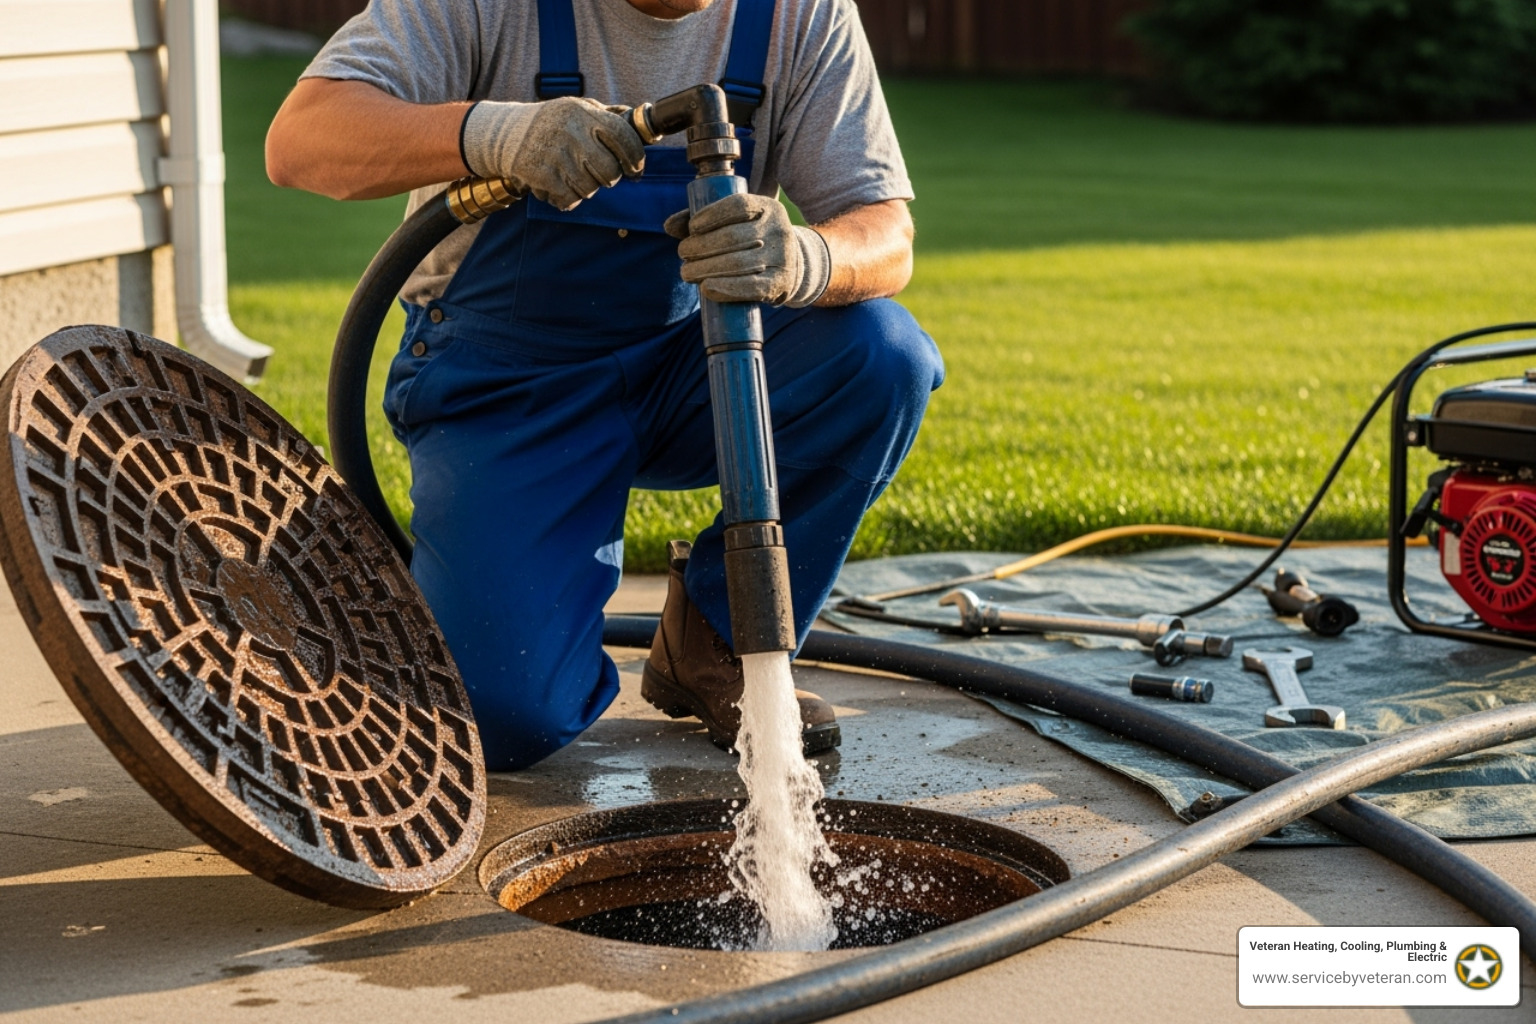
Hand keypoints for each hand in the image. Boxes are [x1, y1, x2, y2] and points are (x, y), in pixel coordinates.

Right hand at [461, 97, 644, 210]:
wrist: (506, 134)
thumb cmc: (551, 122)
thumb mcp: (579, 108)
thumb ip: (609, 115)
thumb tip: (644, 122)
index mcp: (584, 113)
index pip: (623, 137)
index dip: (635, 157)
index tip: (635, 168)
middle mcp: (570, 132)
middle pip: (609, 171)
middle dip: (610, 177)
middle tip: (602, 174)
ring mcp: (555, 155)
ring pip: (591, 188)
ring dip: (587, 187)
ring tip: (573, 174)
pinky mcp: (542, 176)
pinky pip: (570, 199)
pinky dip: (568, 198)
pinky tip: (559, 184)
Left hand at [664, 193, 830, 306]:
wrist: (792, 265)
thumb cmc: (752, 239)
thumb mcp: (737, 222)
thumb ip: (702, 220)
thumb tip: (668, 226)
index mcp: (769, 207)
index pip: (738, 206)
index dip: (711, 216)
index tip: (692, 228)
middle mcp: (779, 230)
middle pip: (732, 238)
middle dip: (700, 247)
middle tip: (683, 254)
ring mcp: (782, 258)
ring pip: (737, 263)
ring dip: (705, 269)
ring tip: (687, 272)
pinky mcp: (780, 284)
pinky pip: (751, 288)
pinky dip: (725, 289)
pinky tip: (706, 288)